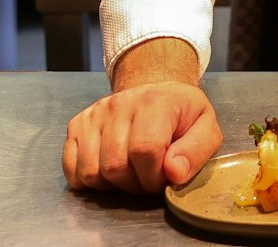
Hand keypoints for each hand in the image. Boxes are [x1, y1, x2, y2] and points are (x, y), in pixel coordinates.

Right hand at [63, 81, 222, 193]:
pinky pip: (72, 168)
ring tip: (131, 173)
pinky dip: (88, 180)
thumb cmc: (182, 115)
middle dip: (135, 184)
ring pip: (91, 171)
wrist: (156, 92)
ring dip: (112, 185)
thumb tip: (173, 173)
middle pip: (115, 166)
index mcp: (154, 103)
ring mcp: (94, 114)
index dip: (155, 176)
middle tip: (148, 177)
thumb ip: (196, 152)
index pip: (145, 150)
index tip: (165, 177)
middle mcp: (118, 105)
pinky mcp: (77, 125)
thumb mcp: (205, 128)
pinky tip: (108, 172)